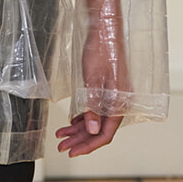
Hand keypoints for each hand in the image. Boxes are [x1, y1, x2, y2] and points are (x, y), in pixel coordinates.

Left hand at [54, 0, 127, 157]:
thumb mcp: (93, 81)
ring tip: (61, 135)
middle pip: (99, 130)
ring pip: (96, 121)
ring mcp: (114, 98)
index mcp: (120, 103)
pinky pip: (95, 111)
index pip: (106, 134)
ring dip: (79, 130)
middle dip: (80, 140)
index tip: (73, 151)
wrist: (104, 30)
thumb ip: (93, 108)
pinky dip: (83, 118)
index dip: (89, 146)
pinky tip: (71, 122)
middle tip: (62, 146)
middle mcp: (119, 103)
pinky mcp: (107, 91)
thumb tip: (93, 131)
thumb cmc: (101, 51)